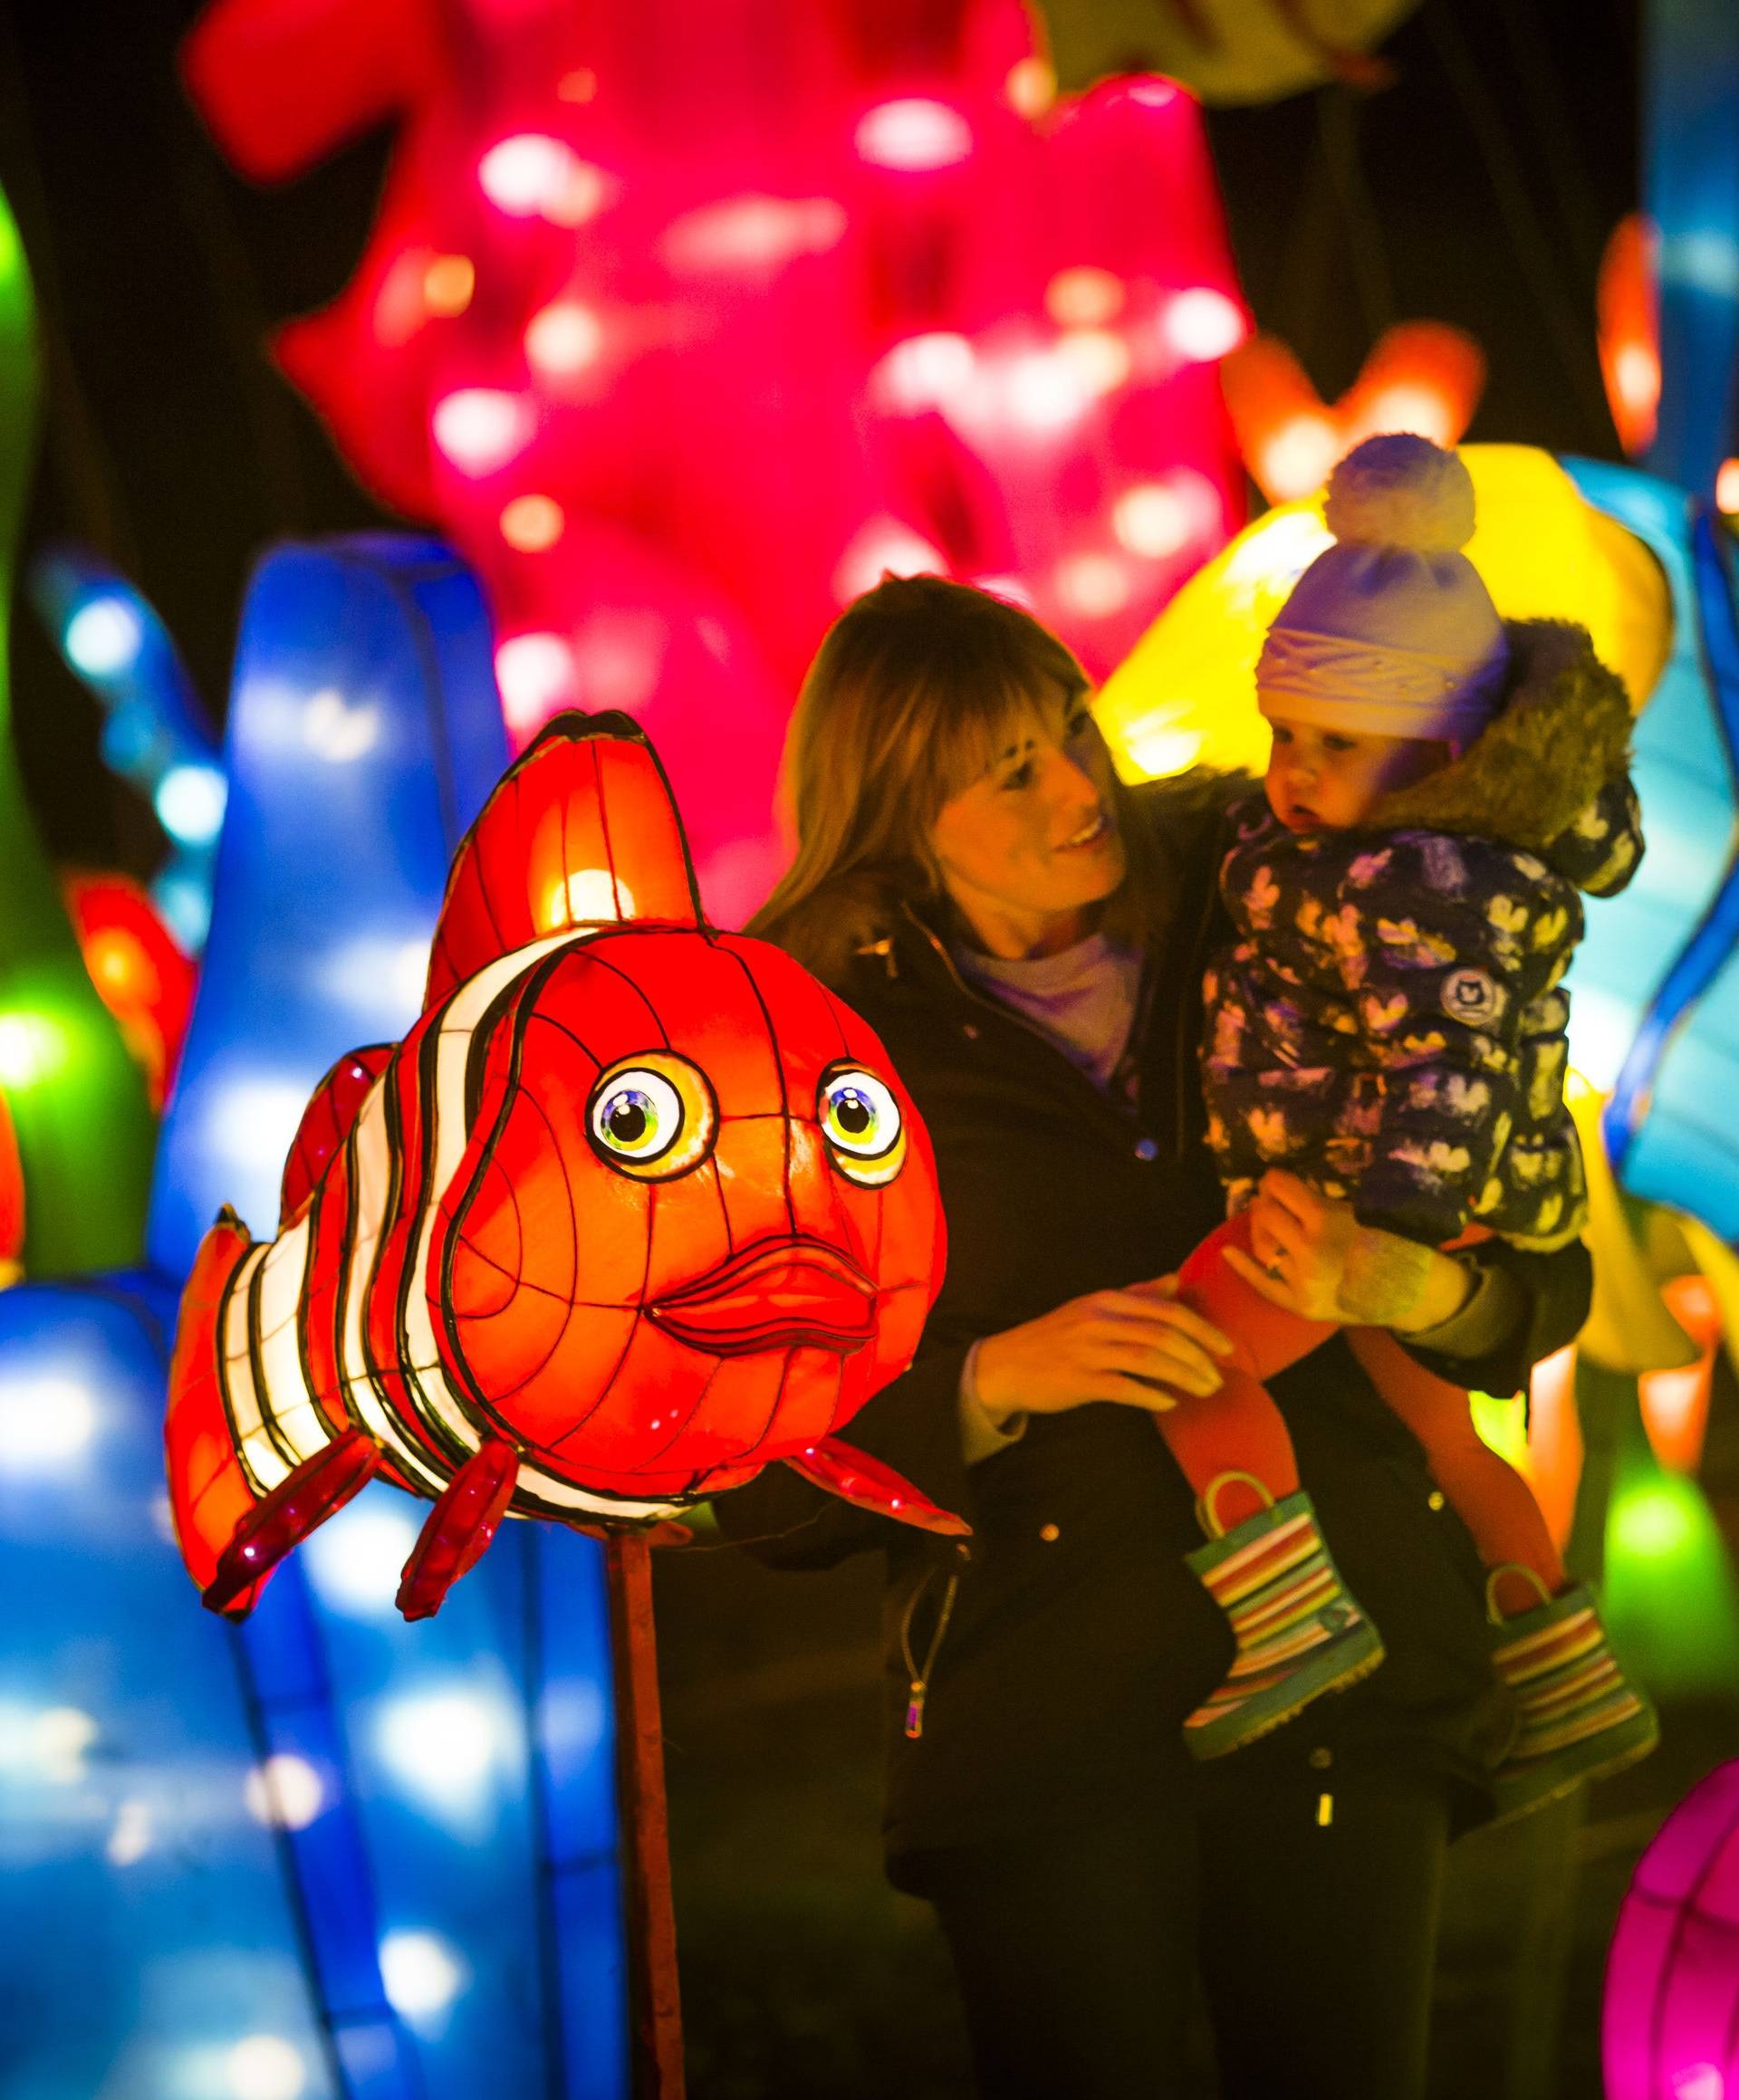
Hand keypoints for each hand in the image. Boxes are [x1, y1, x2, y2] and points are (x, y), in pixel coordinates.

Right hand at [973, 1279, 1233, 1424]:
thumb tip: (1175, 1281)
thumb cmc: (1054, 1337)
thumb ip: (1136, 1295)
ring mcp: (1088, 1351)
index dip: (1201, 1329)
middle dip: (1198, 1357)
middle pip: (1162, 1333)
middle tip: (1219, 1377)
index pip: (1166, 1309)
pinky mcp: (1079, 1381)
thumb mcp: (1092, 1308)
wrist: (1004, 1365)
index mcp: (1106, 1301)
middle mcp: (1099, 1320)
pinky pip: (1124, 1387)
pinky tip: (1169, 1403)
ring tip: (1204, 1391)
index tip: (1226, 1348)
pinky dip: (1151, 1394)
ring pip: (1148, 1359)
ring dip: (1183, 1376)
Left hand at [1221, 1170, 1468, 1330]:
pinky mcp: (1301, 1305)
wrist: (1414, 1293)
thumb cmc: (1393, 1243)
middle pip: (1266, 1215)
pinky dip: (1244, 1268)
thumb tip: (1283, 1188)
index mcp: (1326, 1220)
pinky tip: (1228, 1252)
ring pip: (1262, 1246)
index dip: (1274, 1180)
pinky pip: (1264, 1285)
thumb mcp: (1359, 1211)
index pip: (1282, 1189)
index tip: (1274, 1179)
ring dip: (1258, 1228)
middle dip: (1265, 1201)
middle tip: (1269, 1198)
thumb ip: (1321, 1203)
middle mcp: (1308, 1250)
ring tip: (1263, 1219)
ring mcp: (1302, 1281)